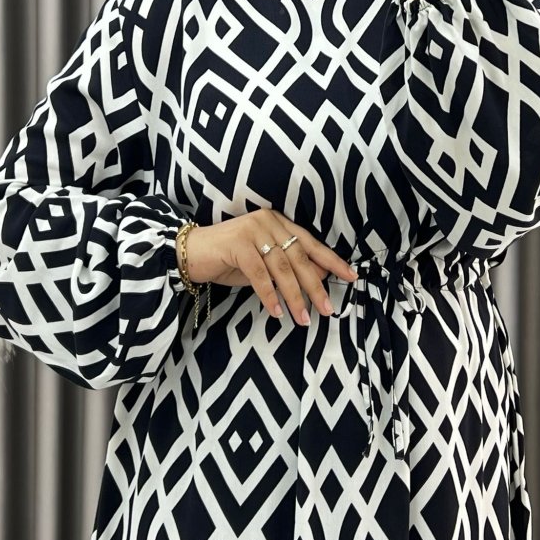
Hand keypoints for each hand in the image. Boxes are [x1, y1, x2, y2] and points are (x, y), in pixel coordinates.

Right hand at [184, 208, 358, 325]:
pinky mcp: (237, 244)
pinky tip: (277, 313)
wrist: (188, 253)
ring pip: (282, 268)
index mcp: (276, 221)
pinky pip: (259, 275)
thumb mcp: (262, 264)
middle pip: (299, 257)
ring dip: (294, 297)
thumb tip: (319, 280)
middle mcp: (267, 221)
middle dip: (315, 286)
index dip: (331, 261)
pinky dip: (270, 295)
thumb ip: (286, 267)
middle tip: (327, 309)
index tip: (351, 276)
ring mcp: (252, 230)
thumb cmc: (226, 259)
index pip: (309, 243)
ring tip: (303, 318)